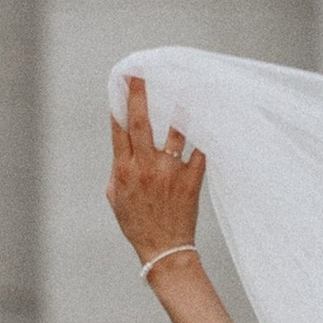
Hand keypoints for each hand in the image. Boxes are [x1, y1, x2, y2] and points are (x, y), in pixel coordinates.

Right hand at [107, 72, 206, 270]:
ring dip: (178, 107)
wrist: (164, 249)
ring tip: (184, 86)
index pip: (118, 129)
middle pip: (140, 122)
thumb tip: (122, 142)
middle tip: (142, 72)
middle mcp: (144, 167)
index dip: (119, 103)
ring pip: (174, 131)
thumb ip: (118, 167)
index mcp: (123, 170)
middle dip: (139, 94)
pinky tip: (207, 115)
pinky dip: (203, 132)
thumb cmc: (137, 223)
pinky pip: (199, 149)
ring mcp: (168, 172)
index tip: (122, 81)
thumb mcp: (115, 196)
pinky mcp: (190, 179)